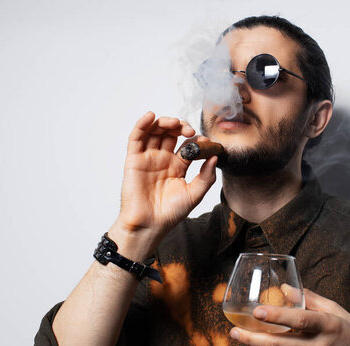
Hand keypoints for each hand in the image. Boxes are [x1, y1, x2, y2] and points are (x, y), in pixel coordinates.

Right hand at [116, 112, 216, 237]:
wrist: (150, 225)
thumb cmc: (170, 213)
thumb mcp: (195, 194)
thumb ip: (206, 176)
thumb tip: (215, 157)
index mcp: (177, 166)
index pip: (187, 145)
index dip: (196, 139)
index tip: (205, 140)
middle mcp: (163, 160)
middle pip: (171, 134)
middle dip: (180, 127)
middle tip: (189, 131)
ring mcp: (148, 158)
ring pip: (154, 132)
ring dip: (163, 122)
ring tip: (173, 123)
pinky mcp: (134, 160)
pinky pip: (136, 138)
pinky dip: (141, 125)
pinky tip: (150, 116)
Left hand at [229, 288, 349, 345]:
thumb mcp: (337, 311)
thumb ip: (310, 299)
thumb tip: (285, 289)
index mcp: (329, 326)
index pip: (300, 320)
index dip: (277, 315)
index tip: (257, 311)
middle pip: (281, 342)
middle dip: (253, 337)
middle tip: (234, 331)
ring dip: (266, 343)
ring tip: (251, 333)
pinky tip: (285, 345)